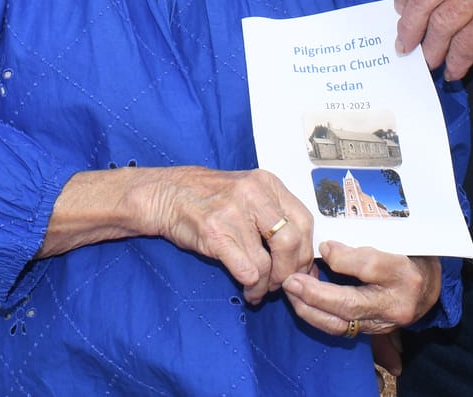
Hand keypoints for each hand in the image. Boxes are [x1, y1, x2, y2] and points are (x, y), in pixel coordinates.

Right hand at [140, 168, 313, 304]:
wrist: (166, 195)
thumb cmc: (207, 197)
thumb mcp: (247, 192)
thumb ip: (274, 215)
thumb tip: (302, 254)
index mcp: (267, 183)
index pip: (305, 221)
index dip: (307, 252)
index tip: (302, 269)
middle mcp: (254, 194)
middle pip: (292, 242)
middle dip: (292, 271)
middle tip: (283, 284)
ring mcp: (234, 213)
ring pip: (269, 263)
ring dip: (268, 285)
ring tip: (261, 289)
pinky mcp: (216, 234)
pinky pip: (248, 271)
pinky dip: (252, 287)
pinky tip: (248, 289)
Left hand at [282, 243, 439, 338]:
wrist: (431, 287)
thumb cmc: (409, 254)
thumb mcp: (394, 239)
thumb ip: (362, 244)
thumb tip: (326, 249)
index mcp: (404, 272)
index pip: (369, 267)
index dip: (340, 258)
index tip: (322, 245)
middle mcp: (396, 303)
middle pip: (350, 304)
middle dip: (315, 295)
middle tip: (291, 281)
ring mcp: (385, 323)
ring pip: (342, 325)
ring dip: (311, 310)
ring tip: (292, 292)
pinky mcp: (374, 333)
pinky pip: (342, 330)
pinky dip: (319, 318)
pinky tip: (303, 303)